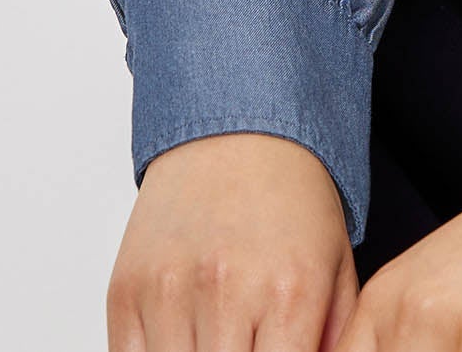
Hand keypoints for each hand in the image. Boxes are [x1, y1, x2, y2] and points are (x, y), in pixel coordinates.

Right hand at [106, 131, 357, 350]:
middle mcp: (228, 292)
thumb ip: (333, 340)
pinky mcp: (125, 291)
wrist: (237, 132)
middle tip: (248, 346)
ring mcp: (170, 292)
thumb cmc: (292, 202)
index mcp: (290, 292)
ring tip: (219, 340)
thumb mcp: (336, 270)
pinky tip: (182, 343)